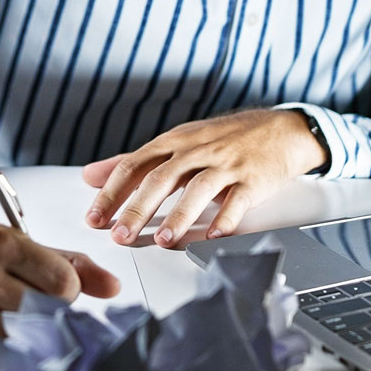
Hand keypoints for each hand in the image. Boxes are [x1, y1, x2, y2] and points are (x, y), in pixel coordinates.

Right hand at [0, 200, 120, 344]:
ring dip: (26, 338)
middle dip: (49, 318)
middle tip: (39, 313)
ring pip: (18, 337)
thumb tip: (112, 287)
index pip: (62, 282)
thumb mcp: (9, 239)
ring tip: (20, 327)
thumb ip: (62, 261)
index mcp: (3, 244)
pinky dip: (1, 349)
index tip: (57, 294)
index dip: (68, 294)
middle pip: (43, 313)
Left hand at [82, 109, 328, 248]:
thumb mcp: (175, 143)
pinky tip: (213, 237)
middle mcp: (196, 151)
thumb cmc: (222, 139)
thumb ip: (134, 162)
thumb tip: (90, 175)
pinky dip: (225, 220)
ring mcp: (226, 164)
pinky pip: (238, 200)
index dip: (111, 192)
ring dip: (179, 216)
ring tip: (164, 241)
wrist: (280, 129)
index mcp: (173, 143)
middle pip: (161, 178)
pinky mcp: (253, 179)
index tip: (94, 217)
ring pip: (198, 189)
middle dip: (138, 209)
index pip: (133, 165)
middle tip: (120, 235)